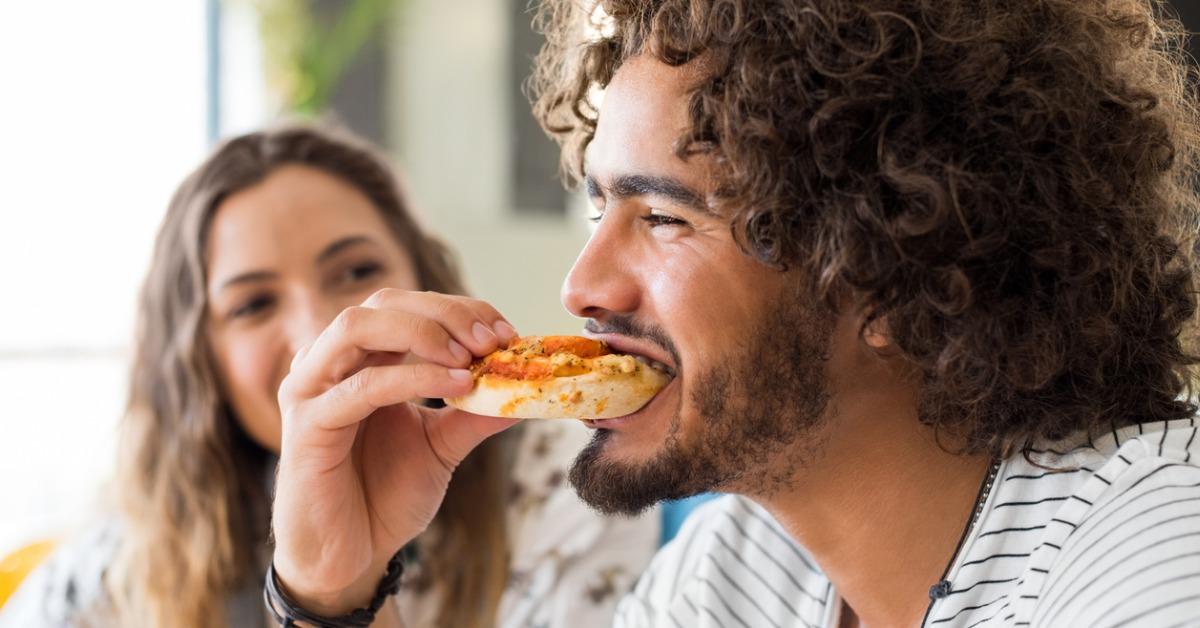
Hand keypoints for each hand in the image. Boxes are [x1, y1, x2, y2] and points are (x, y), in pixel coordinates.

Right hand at [270, 289, 518, 615]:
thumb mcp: (441, 446)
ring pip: (358, 326)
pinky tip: (456, 385)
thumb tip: (526, 390)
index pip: (407, 306)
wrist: (350, 558)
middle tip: (492, 339)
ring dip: (422, 331)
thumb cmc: (383, 497)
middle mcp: (329, 363)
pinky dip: (413, 378)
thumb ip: (475, 414)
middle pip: (383, 303)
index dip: (458, 310)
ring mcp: (311, 389)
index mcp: (359, 360)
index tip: (506, 332)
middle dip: (444, 313)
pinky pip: (361, 386)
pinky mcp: (307, 425)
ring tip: (470, 356)